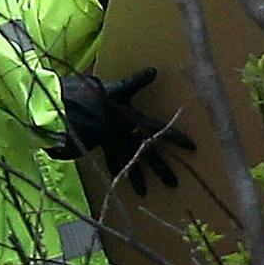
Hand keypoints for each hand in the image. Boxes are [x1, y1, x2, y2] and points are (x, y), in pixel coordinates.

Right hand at [60, 68, 192, 196]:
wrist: (70, 111)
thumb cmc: (97, 98)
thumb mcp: (119, 89)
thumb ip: (137, 81)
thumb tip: (154, 70)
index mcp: (136, 123)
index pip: (162, 132)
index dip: (178, 139)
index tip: (193, 147)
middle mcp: (128, 137)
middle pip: (149, 157)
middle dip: (161, 170)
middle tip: (174, 184)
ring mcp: (115, 144)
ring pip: (129, 164)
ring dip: (137, 178)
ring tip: (144, 194)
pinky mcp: (102, 146)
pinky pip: (111, 161)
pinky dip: (115, 169)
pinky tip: (117, 179)